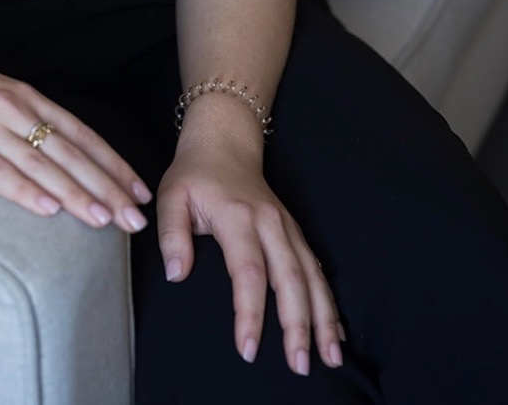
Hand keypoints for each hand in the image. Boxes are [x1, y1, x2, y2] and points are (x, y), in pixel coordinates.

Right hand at [0, 26, 152, 234]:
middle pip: (70, 153)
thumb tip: (50, 148)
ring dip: (77, 195)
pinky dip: (26, 192)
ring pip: (42, 166)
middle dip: (107, 187)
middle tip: (136, 218)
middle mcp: (11, 108)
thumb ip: (18, 117)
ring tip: (106, 220)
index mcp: (22, 94)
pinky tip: (48, 210)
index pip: (80, 133)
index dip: (113, 162)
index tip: (139, 188)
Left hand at [156, 126, 342, 375]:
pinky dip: (328, 302)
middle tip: (298, 365)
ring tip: (330, 356)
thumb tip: (176, 274)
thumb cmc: (195, 174)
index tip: (248, 348)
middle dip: (298, 324)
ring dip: (323, 318)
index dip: (250, 312)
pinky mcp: (295, 233)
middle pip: (290, 278)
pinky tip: (335, 331)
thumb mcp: (171, 196)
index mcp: (238, 216)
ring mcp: (287, 227)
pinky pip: (317, 269)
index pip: (248, 271)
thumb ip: (172, 235)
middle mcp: (270, 223)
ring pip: (312, 276)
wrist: (224, 143)